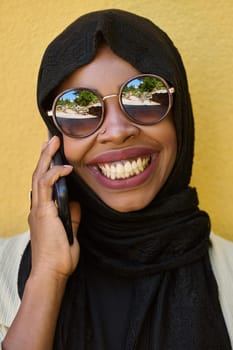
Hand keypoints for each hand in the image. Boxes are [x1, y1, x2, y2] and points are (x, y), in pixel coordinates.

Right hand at [28, 136, 80, 280]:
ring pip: (39, 176)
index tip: (53, 155)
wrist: (51, 273)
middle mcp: (37, 208)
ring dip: (46, 158)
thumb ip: (71, 216)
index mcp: (42, 212)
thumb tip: (75, 203)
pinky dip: (54, 175)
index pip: (43, 184)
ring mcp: (38, 209)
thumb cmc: (59, 256)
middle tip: (50, 141)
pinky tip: (65, 167)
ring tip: (52, 142)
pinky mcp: (43, 212)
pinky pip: (46, 187)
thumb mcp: (69, 231)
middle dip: (44, 156)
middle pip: (38, 175)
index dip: (47, 167)